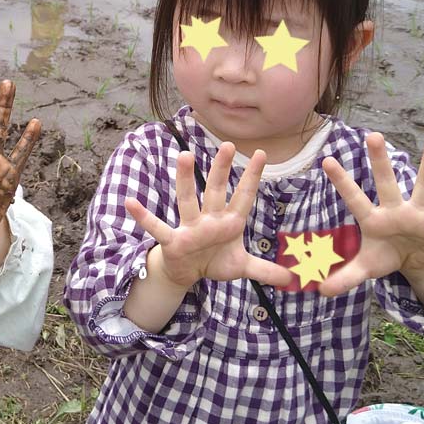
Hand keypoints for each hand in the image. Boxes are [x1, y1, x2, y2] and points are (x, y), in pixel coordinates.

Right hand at [125, 144, 293, 287]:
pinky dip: (143, 217)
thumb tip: (292, 279)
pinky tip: (130, 202)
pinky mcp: (172, 241)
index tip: (261, 153)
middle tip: (227, 145)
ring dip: (186, 179)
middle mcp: (209, 219)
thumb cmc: (214, 262)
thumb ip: (265, 269)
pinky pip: (157, 227)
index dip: (252, 177)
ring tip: (184, 155)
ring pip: (188, 200)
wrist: (187, 273)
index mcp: (229, 223)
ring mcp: (190, 228)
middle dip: (221, 169)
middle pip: (216, 190)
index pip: (243, 196)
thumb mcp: (242, 267)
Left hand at [317, 133, 423, 295]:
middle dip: (380, 162)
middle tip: (373, 135)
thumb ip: (346, 276)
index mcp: (374, 219)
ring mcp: (420, 216)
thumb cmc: (385, 255)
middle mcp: (396, 211)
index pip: (354, 198)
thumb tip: (321, 291)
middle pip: (386, 183)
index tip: (326, 160)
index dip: (341, 181)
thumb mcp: (366, 267)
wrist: (413, 261)